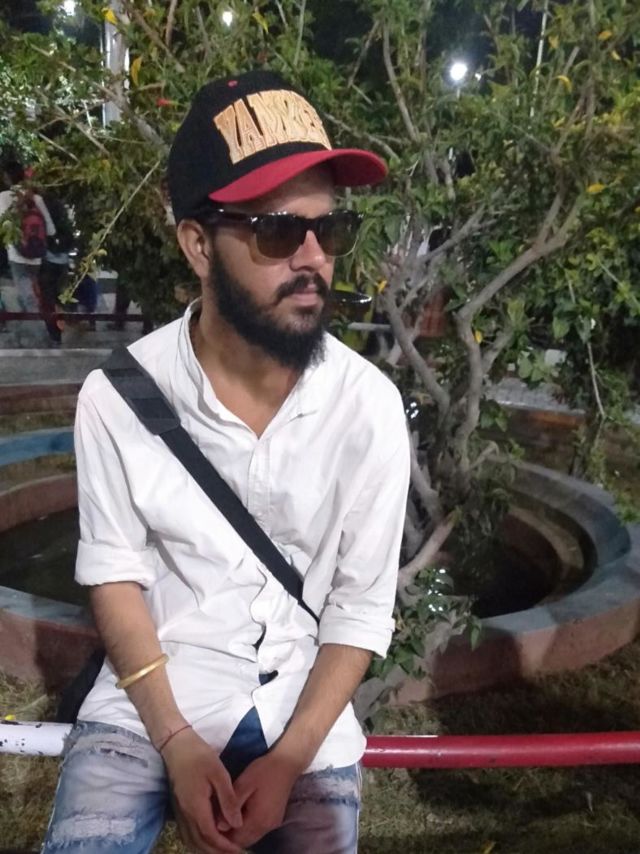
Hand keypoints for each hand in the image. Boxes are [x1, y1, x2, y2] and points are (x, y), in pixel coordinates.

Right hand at [161, 727, 242, 853]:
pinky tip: (208, 838)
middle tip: (233, 853)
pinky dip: (198, 841)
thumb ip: (228, 800)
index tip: (239, 851)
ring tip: (223, 849)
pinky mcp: (178, 807)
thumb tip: (237, 824)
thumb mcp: (219, 774)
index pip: (210, 836)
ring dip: (206, 849)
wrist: (176, 745)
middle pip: (199, 843)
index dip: (224, 847)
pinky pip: (187, 833)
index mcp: (196, 807)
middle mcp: (185, 814)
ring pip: (191, 840)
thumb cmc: (199, 756)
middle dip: (216, 852)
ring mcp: (179, 812)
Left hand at [222, 752, 301, 848]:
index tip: (212, 824)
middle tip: (217, 821)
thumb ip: (231, 804)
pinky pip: (257, 831)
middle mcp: (266, 827)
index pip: (235, 840)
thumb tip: (218, 826)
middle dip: (229, 836)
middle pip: (243, 842)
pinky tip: (240, 814)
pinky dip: (247, 828)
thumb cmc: (263, 771)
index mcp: (258, 820)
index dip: (222, 836)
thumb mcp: (244, 784)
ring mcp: (272, 824)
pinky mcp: (275, 819)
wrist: (286, 763)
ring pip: (250, 838)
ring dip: (238, 833)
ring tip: (226, 818)